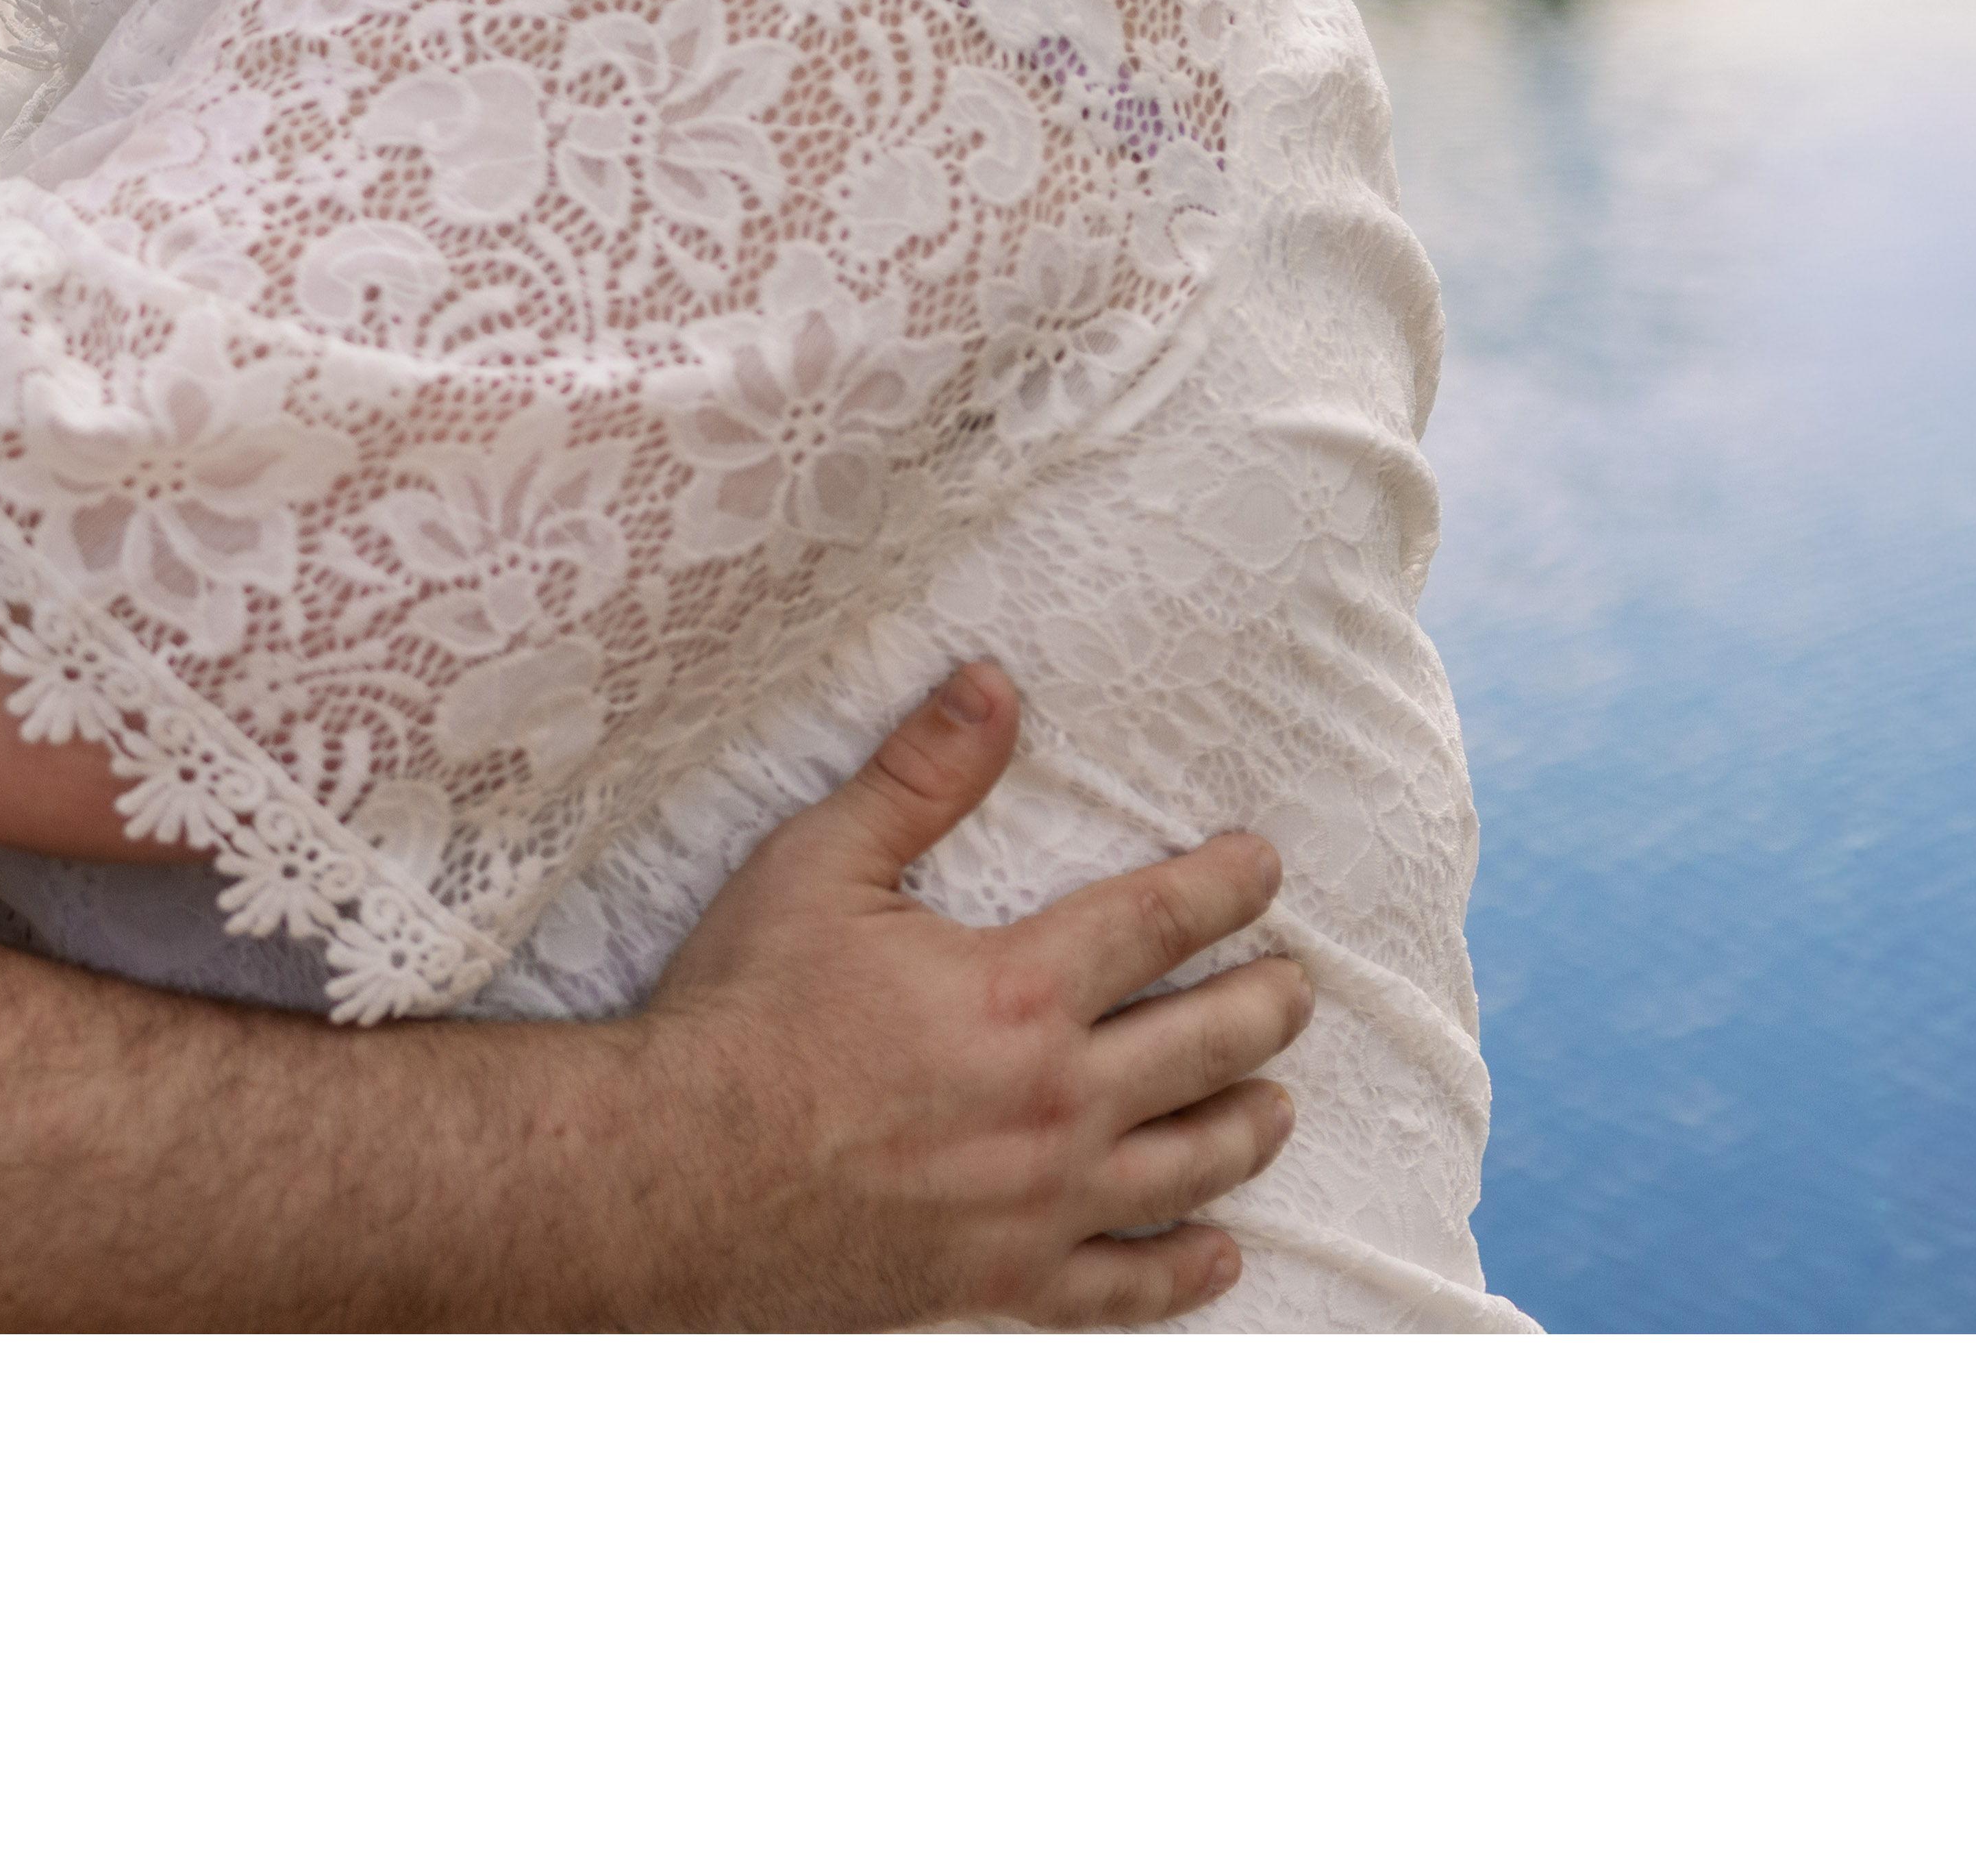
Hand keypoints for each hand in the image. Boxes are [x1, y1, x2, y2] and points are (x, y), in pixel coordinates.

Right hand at [630, 663, 1309, 1329]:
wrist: (678, 1175)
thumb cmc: (744, 1012)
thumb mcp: (818, 866)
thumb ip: (918, 777)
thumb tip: (993, 684)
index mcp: (1018, 992)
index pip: (1157, 924)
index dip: (1223, 887)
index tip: (1264, 867)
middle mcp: (1056, 1102)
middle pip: (1205, 1048)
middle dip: (1266, 1007)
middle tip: (1296, 984)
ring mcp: (1041, 1204)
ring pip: (1190, 1167)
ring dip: (1249, 1128)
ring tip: (1280, 1104)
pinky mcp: (1007, 1281)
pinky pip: (1128, 1290)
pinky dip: (1186, 1273)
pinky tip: (1220, 1255)